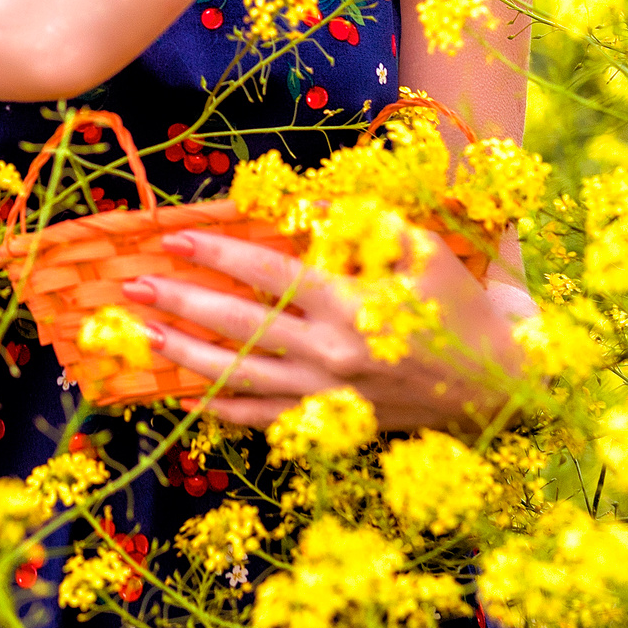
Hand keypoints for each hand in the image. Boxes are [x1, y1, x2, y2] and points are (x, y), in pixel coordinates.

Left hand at [121, 226, 529, 429]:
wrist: (494, 383)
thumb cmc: (454, 305)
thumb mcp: (418, 248)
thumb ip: (358, 223)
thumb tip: (300, 206)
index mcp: (348, 305)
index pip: (265, 274)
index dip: (215, 254)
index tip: (173, 238)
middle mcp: (328, 353)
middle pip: (238, 327)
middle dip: (181, 304)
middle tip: (132, 288)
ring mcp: (326, 394)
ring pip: (240, 377)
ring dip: (185, 357)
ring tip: (143, 336)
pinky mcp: (330, 420)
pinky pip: (266, 419)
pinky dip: (225, 410)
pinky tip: (188, 397)